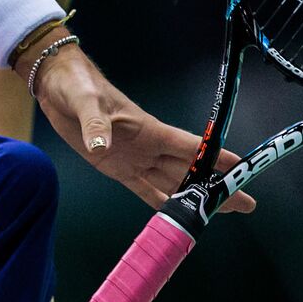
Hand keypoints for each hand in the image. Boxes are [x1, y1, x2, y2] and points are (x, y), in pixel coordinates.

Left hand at [22, 36, 256, 212]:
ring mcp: (134, 158)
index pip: (191, 146)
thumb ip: (95, 124)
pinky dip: (160, 203)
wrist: (57, 86)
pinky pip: (143, 189)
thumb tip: (100, 145)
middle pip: (189, 171)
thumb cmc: (77, 85)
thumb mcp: (86, 101)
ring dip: (194, 199)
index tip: (242, 171)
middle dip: (216, 188)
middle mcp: (148, 147)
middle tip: (245, 205)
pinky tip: (175, 216)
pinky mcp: (115, 167)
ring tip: (220, 215)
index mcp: (150, 129)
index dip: (217, 158)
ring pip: (172, 182)